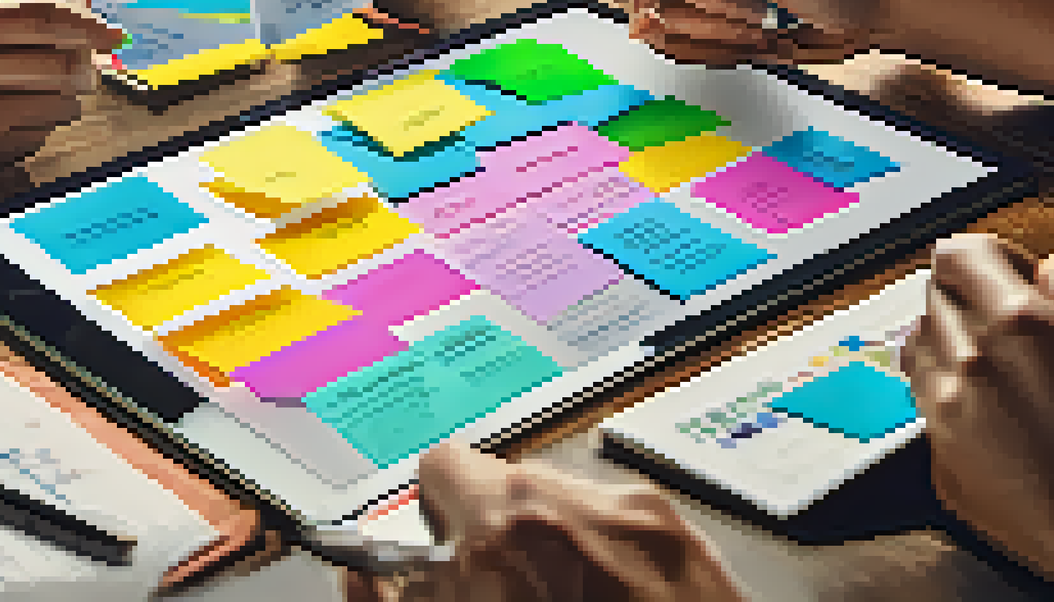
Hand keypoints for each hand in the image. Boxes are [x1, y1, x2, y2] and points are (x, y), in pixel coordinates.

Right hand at [0, 0, 122, 172]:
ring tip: (47, 82)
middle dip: (83, 62)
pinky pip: (38, 135)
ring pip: (55, 105)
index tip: (113, 33)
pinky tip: (18, 107)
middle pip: (53, 66)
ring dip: (68, 92)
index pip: (36, 19)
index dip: (84, 24)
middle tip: (88, 60)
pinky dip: (43, 119)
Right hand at [344, 443, 743, 601]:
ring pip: (570, 497)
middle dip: (498, 530)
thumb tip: (365, 576)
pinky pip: (625, 518)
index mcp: (504, 530)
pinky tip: (615, 598)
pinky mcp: (687, 536)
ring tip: (569, 596)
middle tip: (505, 588)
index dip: (436, 512)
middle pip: (509, 478)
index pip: (440, 464)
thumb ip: (399, 598)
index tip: (443, 550)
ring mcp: (641, 515)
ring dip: (557, 541)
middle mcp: (575, 503)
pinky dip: (612, 553)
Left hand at [904, 231, 1053, 600]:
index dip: (993, 258)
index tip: (1023, 278)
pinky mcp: (936, 458)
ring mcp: (941, 415)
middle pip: (935, 297)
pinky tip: (1001, 418)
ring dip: (955, 343)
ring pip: (921, 346)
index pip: (960, 254)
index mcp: (1018, 330)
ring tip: (1008, 372)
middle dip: (973, 299)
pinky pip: (925, 402)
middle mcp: (965, 365)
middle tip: (1017, 325)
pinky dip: (952, 395)